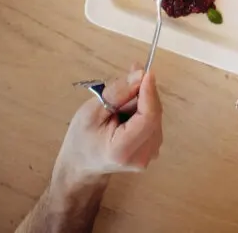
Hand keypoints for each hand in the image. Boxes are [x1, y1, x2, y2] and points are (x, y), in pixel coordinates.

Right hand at [51, 66, 162, 192]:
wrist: (81, 165)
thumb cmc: (81, 139)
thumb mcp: (91, 112)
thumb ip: (117, 94)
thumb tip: (141, 74)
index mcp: (122, 150)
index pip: (147, 118)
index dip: (149, 93)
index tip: (146, 72)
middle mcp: (142, 156)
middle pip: (154, 115)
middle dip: (143, 94)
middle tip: (129, 78)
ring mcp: (150, 155)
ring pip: (155, 116)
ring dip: (142, 103)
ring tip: (119, 105)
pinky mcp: (154, 150)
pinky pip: (154, 121)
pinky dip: (143, 110)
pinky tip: (126, 112)